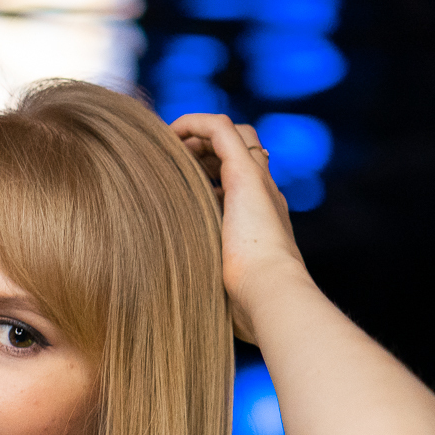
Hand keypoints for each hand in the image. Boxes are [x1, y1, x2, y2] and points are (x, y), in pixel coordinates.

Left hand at [170, 112, 309, 341]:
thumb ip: (201, 284)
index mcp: (255, 220)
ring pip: (233, 135)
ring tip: (165, 144)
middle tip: (167, 162)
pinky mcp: (245, 173)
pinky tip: (170, 130)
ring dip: (197, 135)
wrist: (269, 295)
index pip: (236, 183)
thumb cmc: (242, 304)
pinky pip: (221, 128)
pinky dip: (195, 122)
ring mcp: (256, 182)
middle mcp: (260, 196)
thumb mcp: (216, 287)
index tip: (174, 185)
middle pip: (237, 153)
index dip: (206, 176)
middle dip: (202, 151)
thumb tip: (172, 313)